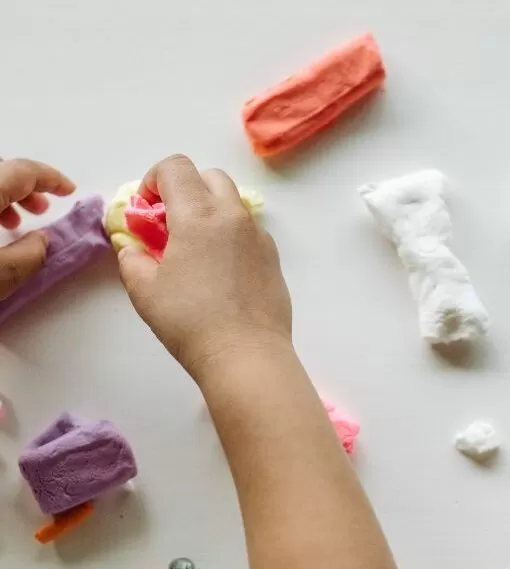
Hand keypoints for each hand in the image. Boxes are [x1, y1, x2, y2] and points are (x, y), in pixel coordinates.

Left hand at [0, 158, 74, 299]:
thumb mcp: (0, 274)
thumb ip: (30, 255)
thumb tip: (43, 242)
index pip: (23, 171)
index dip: (51, 178)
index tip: (69, 191)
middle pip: (2, 169)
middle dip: (26, 186)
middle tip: (42, 210)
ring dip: (5, 194)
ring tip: (14, 224)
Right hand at [117, 154, 291, 377]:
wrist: (246, 354)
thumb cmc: (190, 322)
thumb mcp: (144, 291)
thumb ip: (132, 259)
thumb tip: (133, 247)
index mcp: (199, 215)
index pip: (176, 167)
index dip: (154, 180)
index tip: (146, 211)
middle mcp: (234, 217)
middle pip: (210, 177)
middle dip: (185, 190)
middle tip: (170, 226)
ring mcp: (259, 237)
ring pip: (233, 204)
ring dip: (210, 212)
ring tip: (195, 251)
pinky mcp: (273, 259)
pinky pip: (249, 232)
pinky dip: (231, 236)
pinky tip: (221, 272)